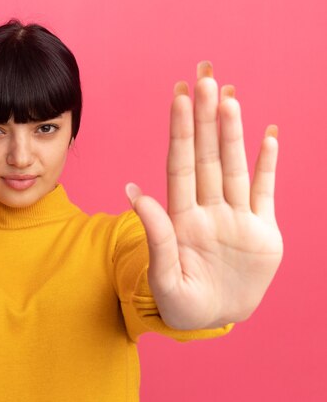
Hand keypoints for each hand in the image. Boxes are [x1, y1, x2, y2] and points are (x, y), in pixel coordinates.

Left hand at [125, 61, 282, 329]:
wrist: (211, 322)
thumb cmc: (179, 304)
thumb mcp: (163, 275)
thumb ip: (156, 233)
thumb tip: (132, 191)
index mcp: (182, 219)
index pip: (180, 166)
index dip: (180, 132)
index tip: (177, 99)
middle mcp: (209, 211)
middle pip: (207, 157)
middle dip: (205, 120)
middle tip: (204, 79)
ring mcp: (236, 218)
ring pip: (235, 167)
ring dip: (233, 134)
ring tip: (229, 98)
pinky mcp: (262, 231)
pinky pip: (265, 191)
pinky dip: (267, 164)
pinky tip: (268, 135)